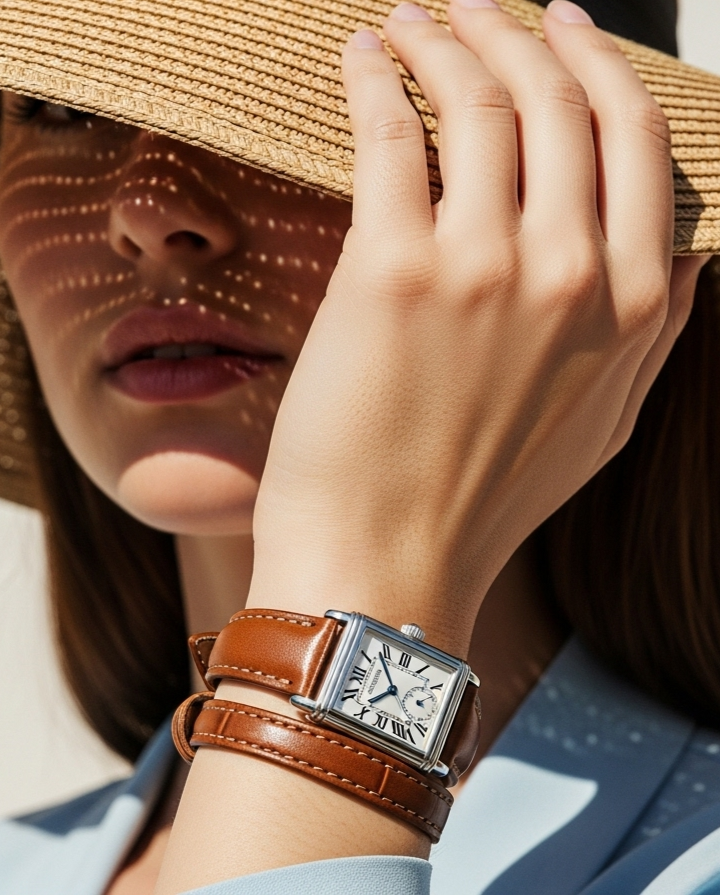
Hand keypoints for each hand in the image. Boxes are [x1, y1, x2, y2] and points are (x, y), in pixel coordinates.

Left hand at [249, 0, 707, 655]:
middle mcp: (573, 275)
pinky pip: (392, 132)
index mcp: (635, 309)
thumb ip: (655, 336)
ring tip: (416, 19)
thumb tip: (680, 256)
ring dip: (448, 37)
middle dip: (522, 32)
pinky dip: (379, 77)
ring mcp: (484, 269)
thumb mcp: (605, 426)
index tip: (563, 31)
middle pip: (563, 101)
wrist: (387, 562)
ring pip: (482, 100)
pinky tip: (365, 57)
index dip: (598, 67)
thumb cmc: (484, 501)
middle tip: (479, 7)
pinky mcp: (391, 272)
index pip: (636, 142)